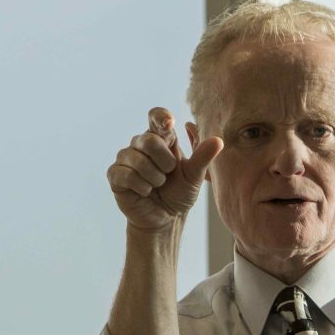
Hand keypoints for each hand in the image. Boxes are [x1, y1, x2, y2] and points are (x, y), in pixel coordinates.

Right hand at [107, 107, 223, 230]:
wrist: (166, 218)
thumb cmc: (179, 193)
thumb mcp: (195, 175)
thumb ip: (204, 157)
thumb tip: (218, 140)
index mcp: (162, 138)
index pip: (156, 116)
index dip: (160, 117)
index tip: (168, 123)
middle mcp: (141, 144)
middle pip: (148, 140)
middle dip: (164, 161)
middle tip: (168, 174)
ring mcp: (126, 158)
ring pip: (137, 159)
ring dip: (154, 178)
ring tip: (158, 185)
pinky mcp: (115, 174)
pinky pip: (126, 175)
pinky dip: (141, 187)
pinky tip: (145, 192)